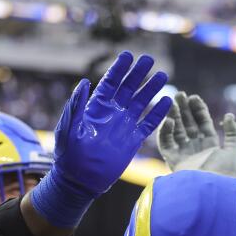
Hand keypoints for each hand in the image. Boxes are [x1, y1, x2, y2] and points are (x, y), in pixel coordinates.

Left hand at [51, 52, 171, 195]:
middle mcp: (111, 113)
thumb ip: (76, 105)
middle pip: (128, 88)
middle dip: (138, 73)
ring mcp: (123, 126)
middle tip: (149, 59)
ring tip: (162, 75)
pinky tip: (167, 102)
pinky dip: (158, 114)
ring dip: (150, 89)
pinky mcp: (132, 141)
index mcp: (95, 108)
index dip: (119, 69)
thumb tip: (84, 82)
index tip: (128, 55)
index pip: (110, 82)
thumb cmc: (68, 155)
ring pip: (140, 103)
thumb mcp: (68, 128)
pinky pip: (148, 124)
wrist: (79, 180)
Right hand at [156, 92, 235, 175]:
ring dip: (173, 116)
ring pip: (176, 131)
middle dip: (183, 109)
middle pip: (188, 125)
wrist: (210, 192)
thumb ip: (233, 132)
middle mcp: (196, 149)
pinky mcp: (173, 161)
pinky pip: (166, 144)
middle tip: (178, 94)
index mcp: (211, 146)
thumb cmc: (224, 172)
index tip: (193, 97)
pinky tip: (168, 121)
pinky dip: (165, 132)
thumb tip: (228, 115)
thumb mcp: (234, 150)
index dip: (198, 110)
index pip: (203, 124)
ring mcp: (184, 155)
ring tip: (171, 103)